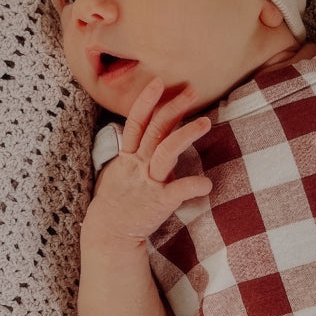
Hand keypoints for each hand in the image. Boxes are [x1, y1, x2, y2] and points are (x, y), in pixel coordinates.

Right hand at [84, 78, 212, 247]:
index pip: (136, 122)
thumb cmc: (116, 201)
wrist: (108, 233)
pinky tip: (207, 183)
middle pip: (155, 129)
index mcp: (127, 156)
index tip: (159, 82)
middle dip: (173, 108)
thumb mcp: (118, 171)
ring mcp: (148, 183)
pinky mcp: (158, 202)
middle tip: (192, 90)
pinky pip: (178, 190)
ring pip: (166, 151)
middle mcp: (137, 165)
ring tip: (206, 121)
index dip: (147, 100)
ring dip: (186, 134)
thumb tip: (144, 136)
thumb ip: (132, 152)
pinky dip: (193, 185)